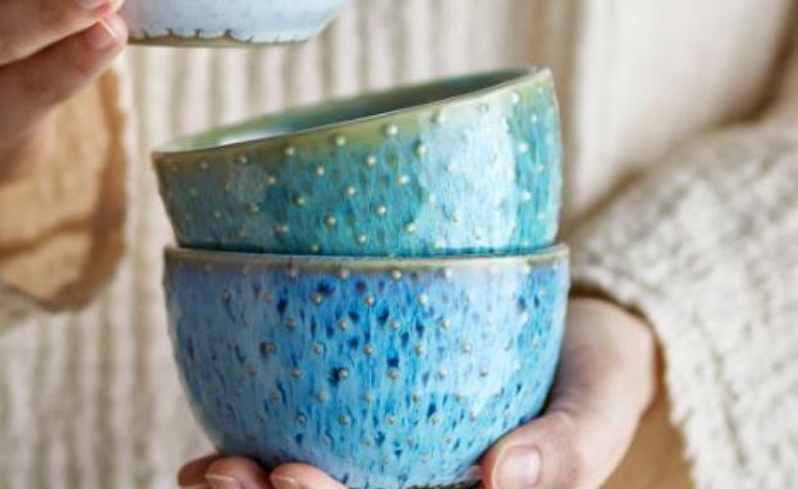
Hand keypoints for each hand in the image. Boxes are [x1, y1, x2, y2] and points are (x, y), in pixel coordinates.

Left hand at [177, 297, 657, 488]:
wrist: (583, 331)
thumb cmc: (596, 367)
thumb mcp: (601, 402)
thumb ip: (572, 445)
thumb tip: (505, 477)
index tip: (292, 478)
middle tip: (225, 473)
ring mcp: (398, 473)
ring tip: (204, 471)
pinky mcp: (376, 435)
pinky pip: (317, 455)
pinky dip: (258, 462)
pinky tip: (208, 460)